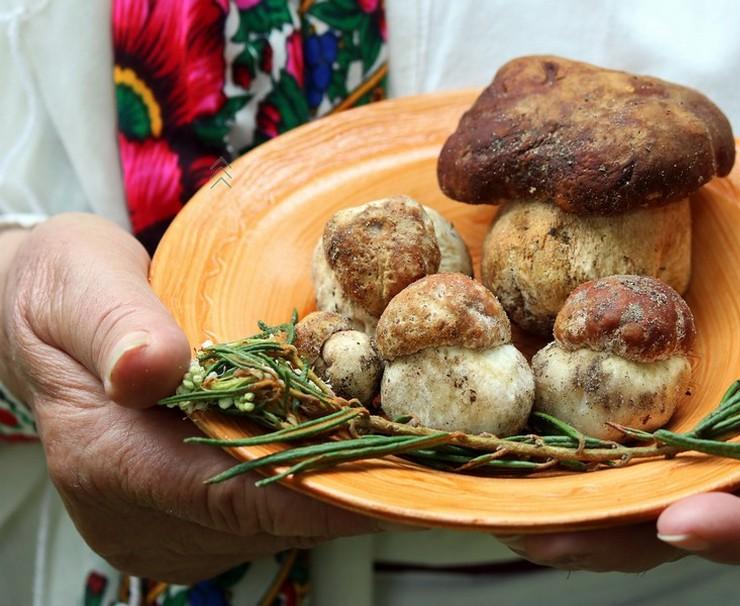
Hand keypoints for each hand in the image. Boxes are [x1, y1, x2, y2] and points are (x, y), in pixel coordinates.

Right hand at [1, 214, 383, 582]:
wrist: (39, 321)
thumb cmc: (63, 293)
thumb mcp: (78, 281)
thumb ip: (116, 325)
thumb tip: (152, 369)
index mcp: (110, 462)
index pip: (242, 496)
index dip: (331, 487)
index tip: (405, 472)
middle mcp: (137, 517)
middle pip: (272, 518)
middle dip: (352, 480)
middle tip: (433, 448)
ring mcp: (163, 529)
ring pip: (278, 524)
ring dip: (340, 482)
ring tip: (404, 441)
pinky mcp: (185, 524)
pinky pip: (267, 515)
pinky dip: (314, 481)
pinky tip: (350, 445)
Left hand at [499, 203, 739, 570]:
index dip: (736, 527)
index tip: (680, 524)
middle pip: (682, 516)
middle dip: (612, 536)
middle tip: (543, 536)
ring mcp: (695, 430)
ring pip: (630, 490)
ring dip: (565, 506)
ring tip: (499, 510)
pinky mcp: (655, 398)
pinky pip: (605, 435)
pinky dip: (557, 449)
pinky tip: (503, 445)